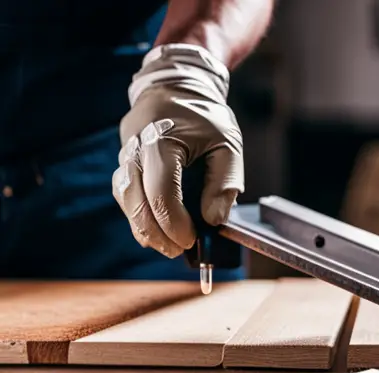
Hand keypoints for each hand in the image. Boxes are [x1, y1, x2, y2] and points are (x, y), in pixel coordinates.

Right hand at [113, 44, 243, 257]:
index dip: (174, 223)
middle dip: (157, 233)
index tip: (191, 240)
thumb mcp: (228, 144)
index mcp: (162, 139)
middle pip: (135, 202)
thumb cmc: (205, 117)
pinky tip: (154, 229)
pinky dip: (137, 216)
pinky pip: (124, 195)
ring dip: (143, 229)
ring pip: (125, 201)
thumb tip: (213, 220)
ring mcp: (125, 155)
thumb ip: (224, 183)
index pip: (160, 192)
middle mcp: (135, 149)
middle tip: (178, 250)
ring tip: (167, 246)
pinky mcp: (124, 162)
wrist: (175, 88)